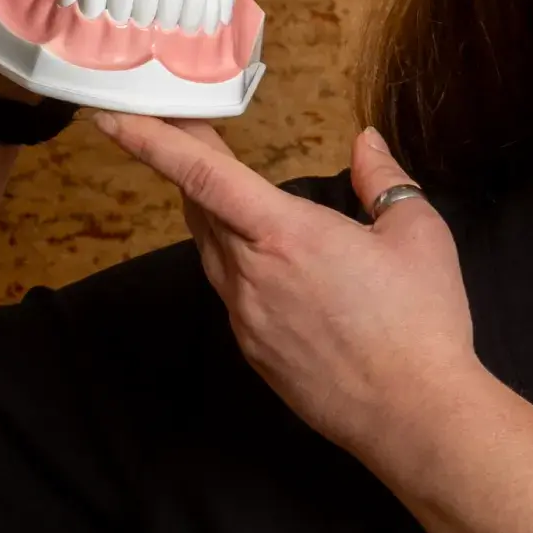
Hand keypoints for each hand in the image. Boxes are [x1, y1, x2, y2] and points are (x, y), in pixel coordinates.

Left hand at [94, 115, 480, 459]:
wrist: (413, 415)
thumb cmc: (421, 323)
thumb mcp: (418, 232)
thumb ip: (383, 179)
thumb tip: (365, 143)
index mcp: (286, 235)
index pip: (202, 176)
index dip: (153, 141)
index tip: (111, 118)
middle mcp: (252, 275)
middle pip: (200, 207)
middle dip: (188, 162)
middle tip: (186, 123)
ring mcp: (247, 318)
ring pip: (213, 250)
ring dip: (213, 212)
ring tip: (225, 185)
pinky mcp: (254, 350)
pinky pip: (233, 291)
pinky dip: (239, 261)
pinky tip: (269, 259)